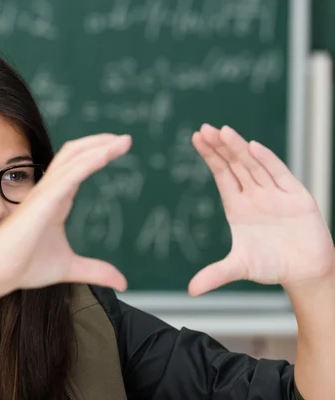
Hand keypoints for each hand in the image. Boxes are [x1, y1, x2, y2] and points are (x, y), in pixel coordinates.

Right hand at [0, 133, 131, 293]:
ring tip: (123, 141)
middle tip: (125, 139)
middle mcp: (51, 191)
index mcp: (57, 200)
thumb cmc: (24, 266)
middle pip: (75, 153)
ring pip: (73, 158)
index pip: (78, 166)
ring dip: (100, 146)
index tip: (120, 148)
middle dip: (100, 142)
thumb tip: (122, 283)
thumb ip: (96, 270)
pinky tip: (107, 154)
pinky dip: (89, 161)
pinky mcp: (43, 200)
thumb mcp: (70, 268)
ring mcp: (46, 193)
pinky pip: (69, 174)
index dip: (97, 153)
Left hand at [188, 124, 334, 295]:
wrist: (305, 272)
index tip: (196, 138)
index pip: (221, 175)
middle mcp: (254, 195)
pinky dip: (267, 161)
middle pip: (234, 165)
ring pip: (254, 165)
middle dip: (220, 147)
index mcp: (237, 206)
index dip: (210, 157)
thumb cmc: (271, 265)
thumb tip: (191, 291)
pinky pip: (280, 175)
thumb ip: (216, 274)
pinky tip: (253, 148)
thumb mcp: (240, 268)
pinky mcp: (297, 198)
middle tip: (204, 129)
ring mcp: (275, 194)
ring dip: (239, 149)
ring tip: (223, 132)